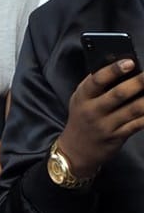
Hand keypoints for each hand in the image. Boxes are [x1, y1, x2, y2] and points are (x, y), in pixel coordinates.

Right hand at [59, 60, 143, 177]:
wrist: (75, 150)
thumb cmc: (82, 117)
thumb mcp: (80, 100)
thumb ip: (94, 85)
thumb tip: (119, 66)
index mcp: (82, 97)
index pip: (97, 81)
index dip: (113, 70)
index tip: (130, 62)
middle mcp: (92, 111)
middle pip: (118, 94)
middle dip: (138, 82)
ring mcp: (105, 126)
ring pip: (132, 110)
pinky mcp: (116, 137)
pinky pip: (137, 124)